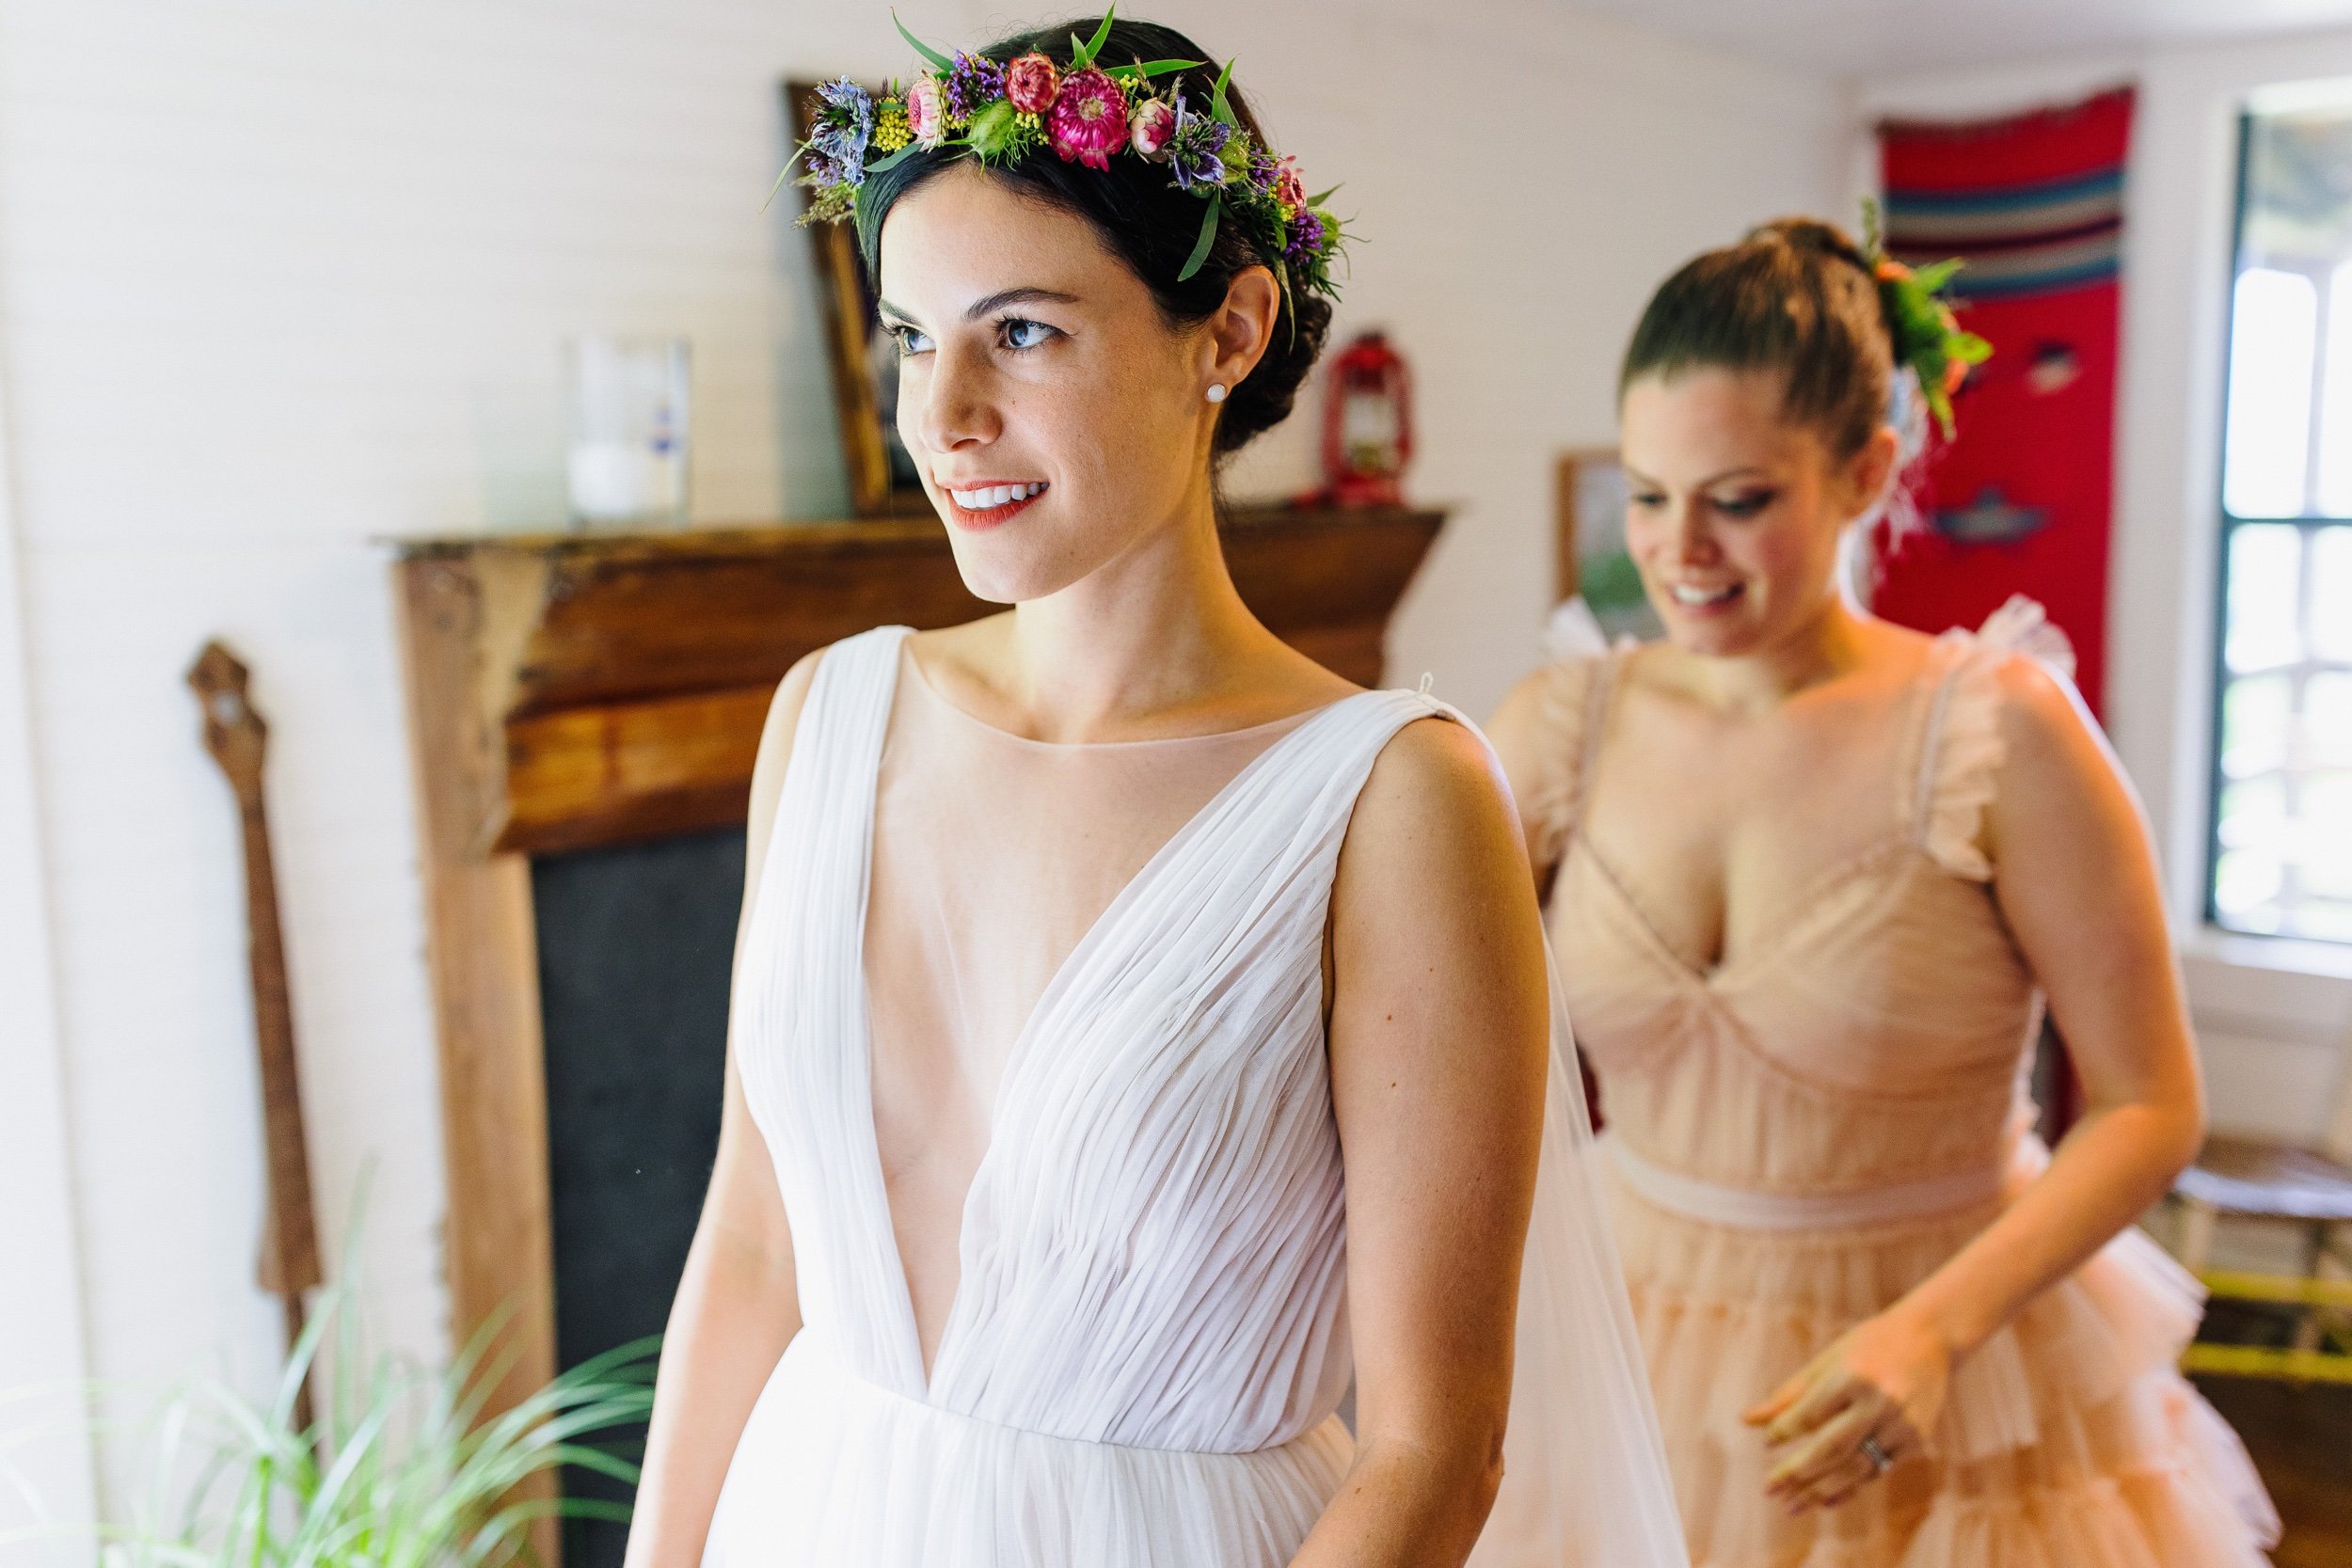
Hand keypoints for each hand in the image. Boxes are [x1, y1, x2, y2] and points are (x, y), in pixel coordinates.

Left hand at [1742, 1306, 1953, 1514]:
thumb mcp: (1828, 1361)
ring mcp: (1901, 1424)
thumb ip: (1790, 1394)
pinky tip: (1826, 1499)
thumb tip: (1747, 1421)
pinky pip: (1877, 1470)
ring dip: (1820, 1490)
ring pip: (1855, 1467)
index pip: (1811, 1413)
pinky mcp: (1916, 1440)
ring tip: (1791, 1506)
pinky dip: (1850, 1487)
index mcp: (1853, 1376)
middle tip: (1770, 1490)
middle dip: (1797, 1473)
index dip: (1786, 1431)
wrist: (1930, 1338)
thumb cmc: (1868, 1346)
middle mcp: (1879, 1402)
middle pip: (1832, 1447)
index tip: (1767, 1443)